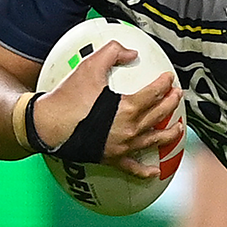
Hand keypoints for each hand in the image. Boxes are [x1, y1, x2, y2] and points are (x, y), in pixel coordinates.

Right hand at [32, 40, 185, 176]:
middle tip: (177, 95)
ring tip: (179, 128)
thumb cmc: (67, 97)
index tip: (169, 77)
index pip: (154, 93)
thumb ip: (112, 52)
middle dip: (172, 103)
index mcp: (128, 108)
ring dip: (169, 134)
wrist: (47, 125)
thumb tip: (131, 52)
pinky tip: (155, 173)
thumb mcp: (89, 66)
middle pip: (159, 115)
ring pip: (153, 141)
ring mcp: (122, 147)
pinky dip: (145, 171)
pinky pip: (132, 168)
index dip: (164, 83)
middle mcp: (129, 130)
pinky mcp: (111, 158)